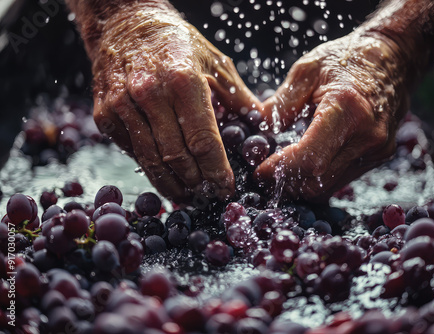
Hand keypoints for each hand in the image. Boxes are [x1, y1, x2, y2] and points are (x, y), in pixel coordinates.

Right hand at [91, 3, 261, 201]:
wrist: (125, 25)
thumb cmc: (177, 43)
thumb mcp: (215, 62)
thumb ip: (238, 97)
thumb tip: (260, 125)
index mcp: (183, 81)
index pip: (203, 141)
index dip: (216, 171)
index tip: (225, 188)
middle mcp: (150, 94)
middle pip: (177, 157)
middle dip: (196, 183)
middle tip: (209, 195)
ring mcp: (123, 106)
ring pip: (151, 161)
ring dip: (172, 185)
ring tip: (189, 195)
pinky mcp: (105, 115)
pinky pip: (132, 151)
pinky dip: (150, 168)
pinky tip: (165, 175)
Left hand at [255, 32, 409, 201]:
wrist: (394, 59)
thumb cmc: (348, 59)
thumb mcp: (307, 71)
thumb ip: (281, 104)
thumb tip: (258, 131)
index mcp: (348, 110)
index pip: (311, 159)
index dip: (281, 170)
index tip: (261, 169)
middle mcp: (367, 136)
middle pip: (317, 181)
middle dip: (287, 182)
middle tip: (266, 173)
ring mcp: (377, 150)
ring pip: (328, 187)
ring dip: (301, 184)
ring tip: (282, 168)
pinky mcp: (379, 156)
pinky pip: (341, 179)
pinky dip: (318, 178)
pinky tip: (306, 163)